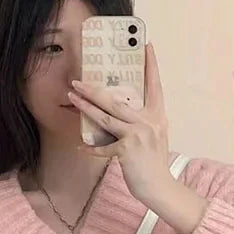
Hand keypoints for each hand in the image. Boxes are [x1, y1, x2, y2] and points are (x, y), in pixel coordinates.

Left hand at [68, 43, 173, 207]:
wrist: (160, 188)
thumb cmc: (154, 165)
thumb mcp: (155, 137)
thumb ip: (143, 122)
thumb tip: (123, 113)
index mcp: (157, 115)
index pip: (154, 85)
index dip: (151, 65)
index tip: (147, 45)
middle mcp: (148, 121)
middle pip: (116, 100)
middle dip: (94, 89)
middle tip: (78, 79)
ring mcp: (137, 135)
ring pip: (105, 116)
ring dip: (86, 106)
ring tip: (72, 96)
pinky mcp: (126, 150)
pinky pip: (103, 147)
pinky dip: (91, 149)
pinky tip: (81, 147)